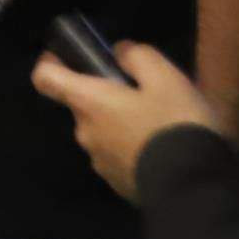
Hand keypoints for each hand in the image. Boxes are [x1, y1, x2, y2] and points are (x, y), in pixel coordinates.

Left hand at [31, 40, 224, 200]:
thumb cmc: (175, 124)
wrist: (193, 187)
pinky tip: (162, 150)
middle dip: (105, 96)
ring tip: (159, 124)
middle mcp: (84, 132)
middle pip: (82, 105)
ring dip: (120, 124)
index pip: (45, 78)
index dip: (50, 63)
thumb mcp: (166, 79)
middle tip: (142, 94)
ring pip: (102, 132)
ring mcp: (99, 162)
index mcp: (87, 103)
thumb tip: (119, 52)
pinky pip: (117, 157)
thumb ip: (138, 57)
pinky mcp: (118, 183)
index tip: (64, 56)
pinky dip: (132, 149)